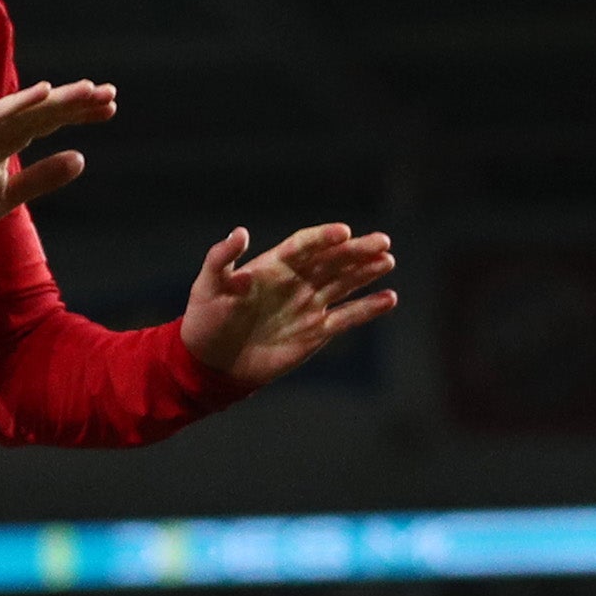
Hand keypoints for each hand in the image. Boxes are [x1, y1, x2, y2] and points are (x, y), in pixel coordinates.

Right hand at [0, 78, 116, 234]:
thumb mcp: (8, 196)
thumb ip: (42, 177)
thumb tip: (81, 158)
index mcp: (8, 141)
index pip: (49, 121)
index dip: (78, 113)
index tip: (110, 108)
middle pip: (43, 111)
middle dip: (77, 102)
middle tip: (111, 93)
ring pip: (25, 109)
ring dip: (56, 98)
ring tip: (88, 90)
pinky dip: (18, 102)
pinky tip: (43, 91)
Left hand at [177, 221, 399, 385]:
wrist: (212, 362)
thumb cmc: (206, 319)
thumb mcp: (208, 284)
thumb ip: (222, 258)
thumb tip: (240, 233)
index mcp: (274, 265)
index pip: (305, 245)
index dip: (324, 238)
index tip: (343, 232)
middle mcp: (297, 281)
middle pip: (333, 260)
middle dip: (357, 251)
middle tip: (382, 242)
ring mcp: (309, 305)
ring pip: (345, 283)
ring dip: (366, 272)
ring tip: (388, 260)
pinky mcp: (316, 332)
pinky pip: (347, 317)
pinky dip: (368, 308)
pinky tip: (389, 298)